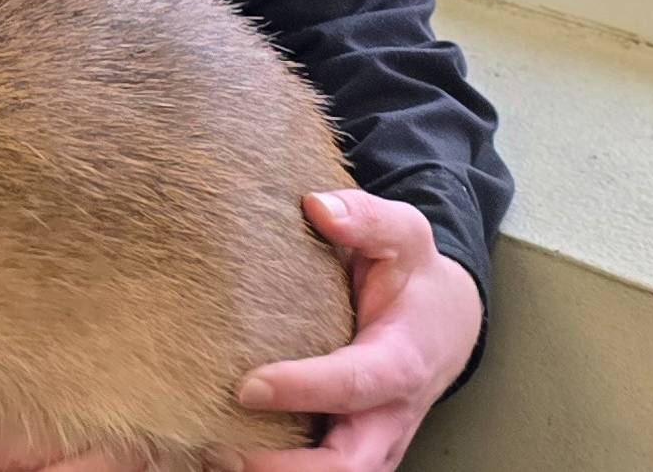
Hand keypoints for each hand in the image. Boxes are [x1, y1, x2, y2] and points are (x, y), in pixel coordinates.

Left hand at [237, 189, 482, 471]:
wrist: (444, 323)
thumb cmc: (413, 278)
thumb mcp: (404, 236)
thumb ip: (366, 218)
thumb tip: (318, 206)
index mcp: (402, 361)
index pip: (354, 385)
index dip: (303, 390)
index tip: (246, 386)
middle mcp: (389, 415)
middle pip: (348, 466)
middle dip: (286, 468)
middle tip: (218, 447)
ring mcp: (371, 442)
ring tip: (208, 455)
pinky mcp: (349, 452)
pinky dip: (271, 470)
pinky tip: (216, 453)